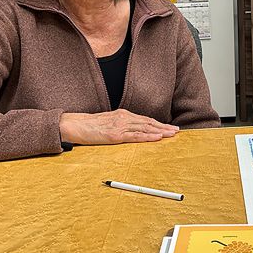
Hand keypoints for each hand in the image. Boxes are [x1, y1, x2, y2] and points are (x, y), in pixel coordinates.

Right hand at [59, 109, 178, 144]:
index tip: (169, 127)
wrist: (75, 125)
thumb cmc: (90, 125)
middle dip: (164, 127)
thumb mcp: (109, 122)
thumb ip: (121, 124)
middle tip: (177, 130)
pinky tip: (158, 137)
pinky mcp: (115, 135)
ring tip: (172, 134)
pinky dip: (148, 137)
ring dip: (160, 131)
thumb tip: (133, 130)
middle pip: (148, 122)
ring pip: (145, 129)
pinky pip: (135, 136)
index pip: (145, 119)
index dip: (159, 123)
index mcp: (123, 114)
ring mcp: (120, 126)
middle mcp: (124, 118)